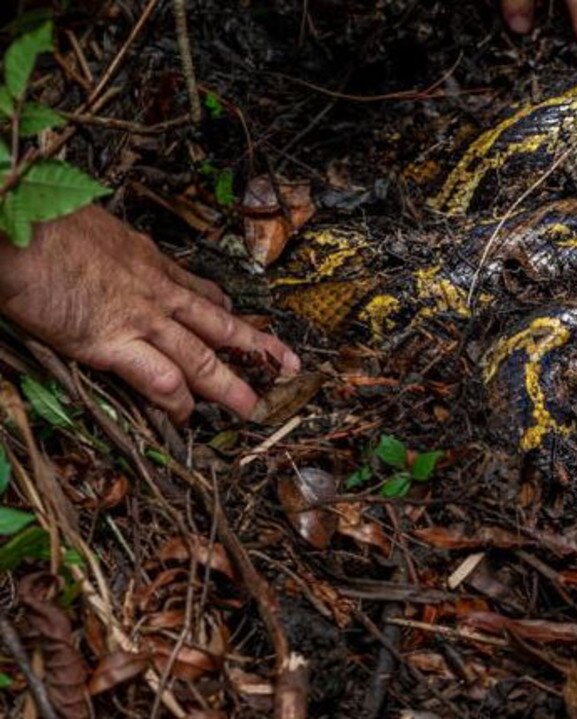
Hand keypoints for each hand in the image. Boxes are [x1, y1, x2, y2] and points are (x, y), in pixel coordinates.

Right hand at [0, 206, 299, 422]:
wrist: (12, 227)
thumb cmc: (38, 222)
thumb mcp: (88, 225)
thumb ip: (105, 247)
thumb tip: (97, 245)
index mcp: (148, 260)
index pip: (198, 288)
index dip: (223, 308)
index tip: (240, 317)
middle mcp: (156, 290)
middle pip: (218, 323)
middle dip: (256, 345)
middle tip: (289, 363)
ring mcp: (140, 318)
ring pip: (201, 356)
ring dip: (228, 385)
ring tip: (252, 408)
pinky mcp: (112, 342)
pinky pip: (159, 378)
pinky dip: (176, 401)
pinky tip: (187, 417)